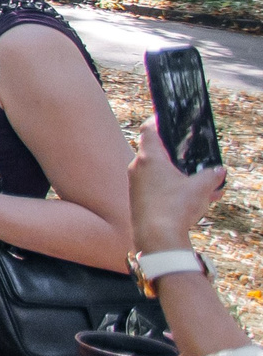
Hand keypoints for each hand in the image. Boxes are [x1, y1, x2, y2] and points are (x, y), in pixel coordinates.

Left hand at [131, 115, 226, 251]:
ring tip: (204, 184)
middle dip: (176, 154)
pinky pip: (158, 189)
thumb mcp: (201, 188)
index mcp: (149, 158)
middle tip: (191, 153)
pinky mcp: (139, 200)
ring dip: (180, 176)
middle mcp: (138, 168)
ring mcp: (136, 184)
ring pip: (159, 173)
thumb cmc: (175, 207)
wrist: (156, 238)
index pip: (150, 129)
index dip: (158, 121)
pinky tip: (196, 200)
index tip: (168, 117)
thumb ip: (211, 176)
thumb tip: (219, 171)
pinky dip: (175, 190)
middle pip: (156, 152)